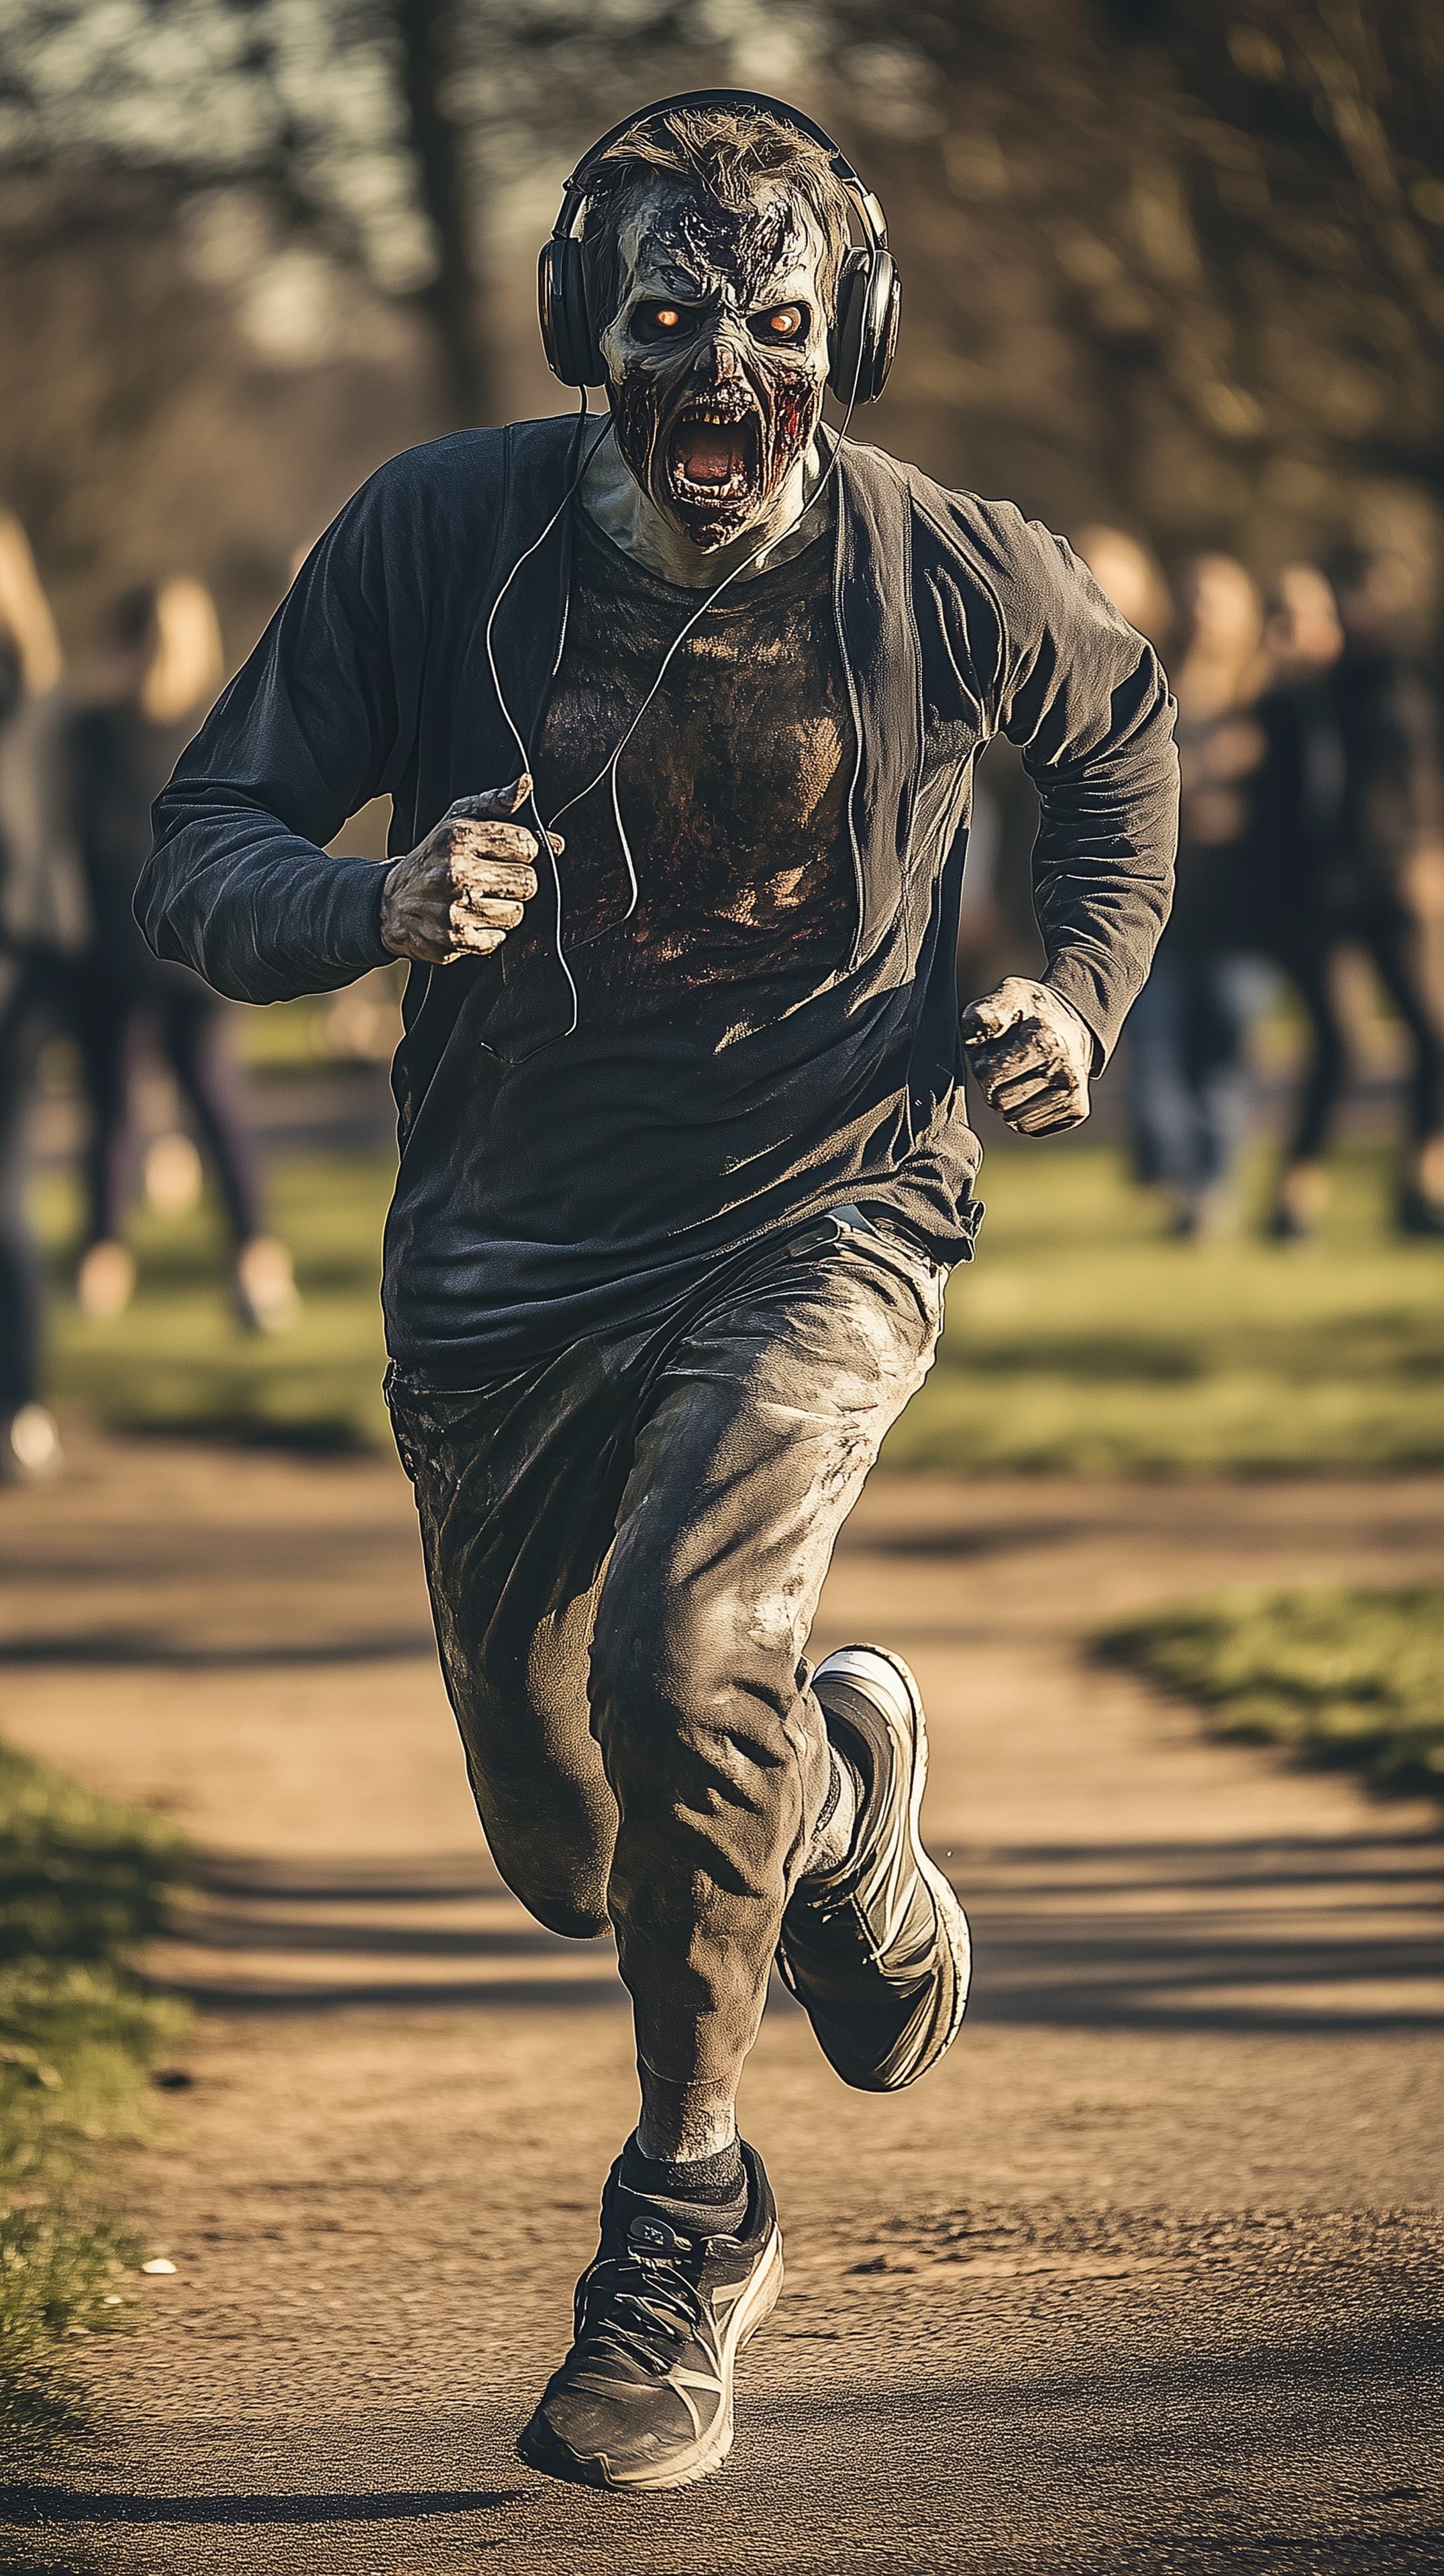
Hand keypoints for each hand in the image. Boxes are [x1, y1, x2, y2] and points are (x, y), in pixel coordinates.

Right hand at [380, 776, 556, 965]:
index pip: (527, 844)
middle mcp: (457, 873)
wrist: (391, 903)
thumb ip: (496, 802)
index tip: (507, 853)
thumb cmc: (434, 857)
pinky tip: (469, 918)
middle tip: (492, 879)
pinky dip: (490, 932)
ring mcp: (455, 909)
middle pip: (528, 882)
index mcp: (460, 837)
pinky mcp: (455, 939)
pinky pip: (500, 937)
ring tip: (479, 899)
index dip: (523, 850)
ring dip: (504, 908)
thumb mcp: (458, 820)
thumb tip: (526, 783)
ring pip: (517, 912)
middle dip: (516, 881)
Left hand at [960, 976, 1094, 1135]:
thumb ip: (987, 1009)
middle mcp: (1066, 1069)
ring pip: (1014, 1120)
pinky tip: (1032, 1091)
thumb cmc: (1032, 1011)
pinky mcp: (1077, 1110)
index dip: (982, 1062)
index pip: (988, 1073)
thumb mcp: (1010, 995)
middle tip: (1006, 1065)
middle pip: (999, 1101)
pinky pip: (1031, 1128)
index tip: (995, 1049)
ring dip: (1007, 1102)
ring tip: (1019, 1077)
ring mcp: (1074, 1092)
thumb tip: (978, 1024)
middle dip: (993, 1085)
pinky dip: (1024, 1114)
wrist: (1074, 1021)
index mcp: (1045, 1040)